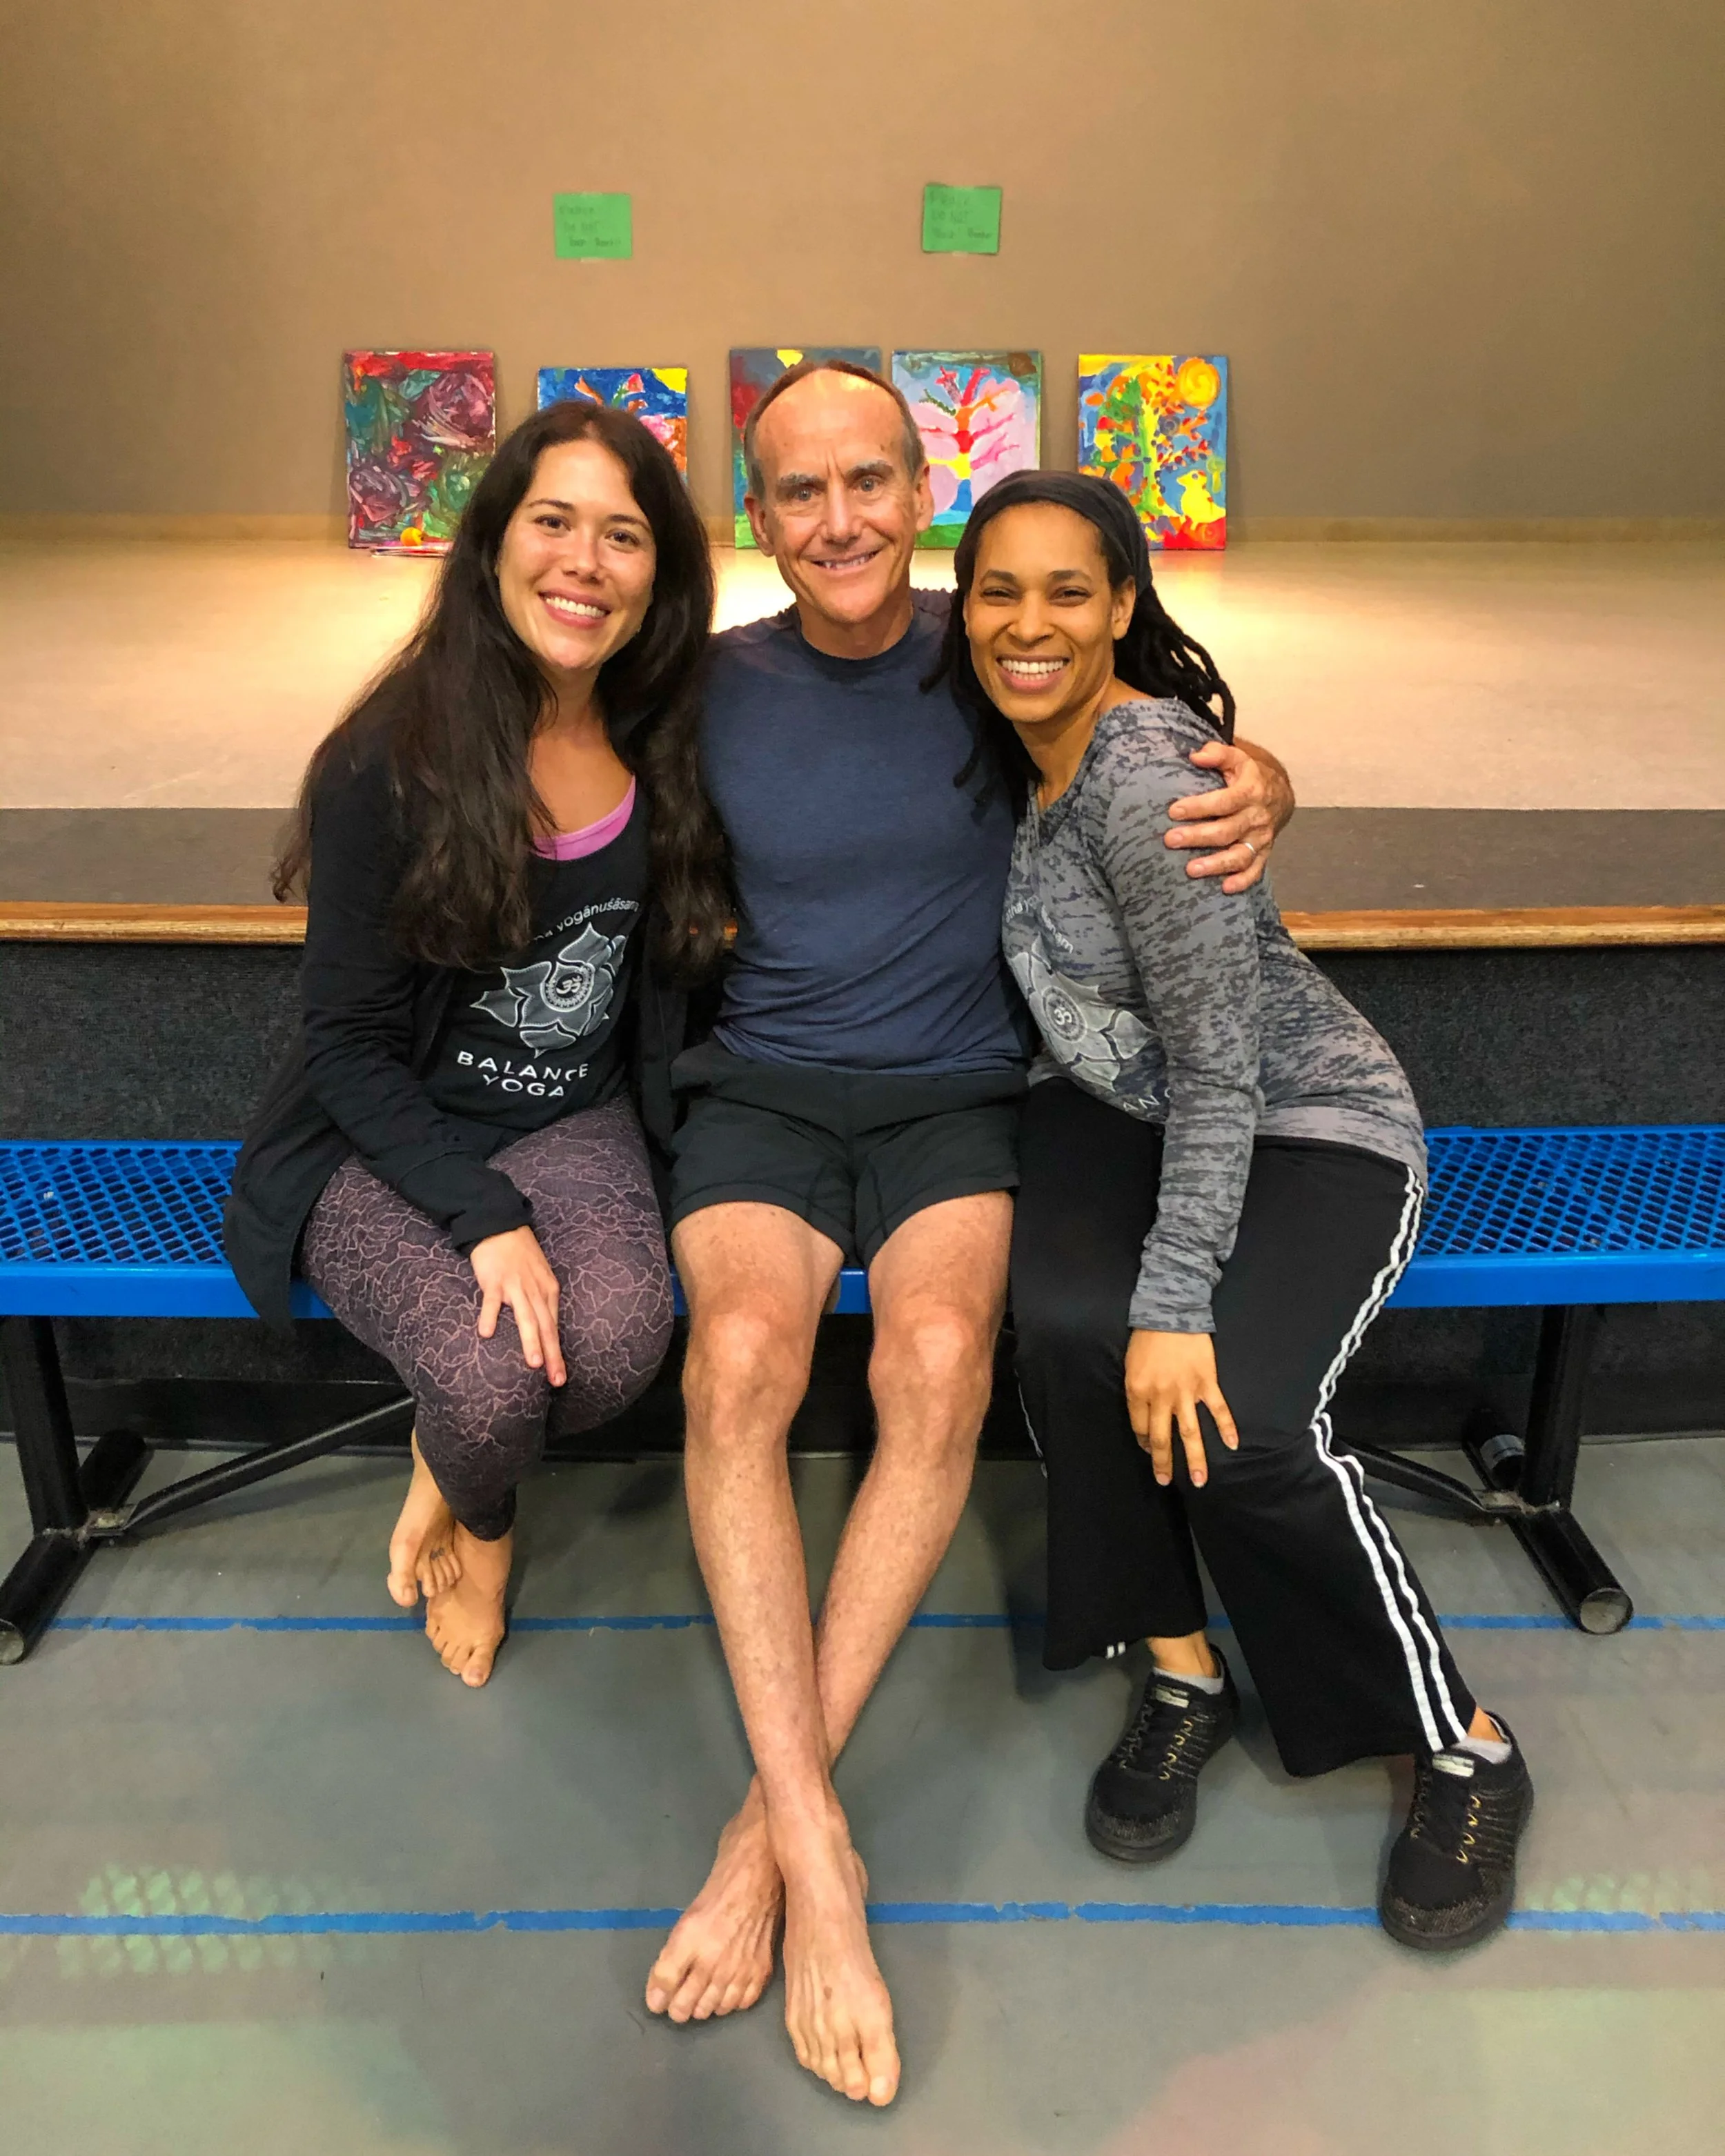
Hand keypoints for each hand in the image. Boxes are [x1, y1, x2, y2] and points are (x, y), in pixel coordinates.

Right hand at [469, 1225, 566, 1385]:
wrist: (501, 1226)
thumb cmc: (521, 1254)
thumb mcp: (540, 1277)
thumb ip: (541, 1302)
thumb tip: (545, 1328)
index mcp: (548, 1291)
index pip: (554, 1327)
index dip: (557, 1353)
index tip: (560, 1376)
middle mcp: (535, 1291)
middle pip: (546, 1327)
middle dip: (551, 1354)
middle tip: (555, 1379)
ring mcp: (515, 1285)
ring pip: (525, 1317)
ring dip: (530, 1340)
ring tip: (533, 1364)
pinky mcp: (494, 1280)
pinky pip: (492, 1300)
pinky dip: (490, 1315)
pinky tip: (486, 1333)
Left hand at [1125, 1330, 1238, 1486]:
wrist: (1171, 1313)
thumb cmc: (1146, 1338)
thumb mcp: (1130, 1366)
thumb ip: (1137, 1392)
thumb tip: (1144, 1415)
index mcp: (1137, 1392)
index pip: (1140, 1428)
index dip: (1144, 1442)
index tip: (1148, 1449)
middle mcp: (1161, 1398)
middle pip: (1162, 1438)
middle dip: (1163, 1463)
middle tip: (1165, 1481)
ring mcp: (1186, 1392)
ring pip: (1191, 1433)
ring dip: (1195, 1459)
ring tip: (1199, 1480)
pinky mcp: (1206, 1383)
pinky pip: (1218, 1410)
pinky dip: (1227, 1427)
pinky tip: (1233, 1445)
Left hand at [1165, 736, 1293, 892]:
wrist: (1280, 795)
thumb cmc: (1248, 777)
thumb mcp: (1237, 758)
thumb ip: (1217, 754)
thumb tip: (1195, 755)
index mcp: (1250, 791)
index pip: (1224, 801)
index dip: (1199, 807)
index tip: (1174, 811)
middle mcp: (1257, 817)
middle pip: (1226, 830)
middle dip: (1197, 837)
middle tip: (1170, 840)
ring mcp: (1261, 838)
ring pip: (1239, 855)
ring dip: (1216, 864)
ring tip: (1190, 870)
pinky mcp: (1263, 853)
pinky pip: (1255, 870)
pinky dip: (1242, 881)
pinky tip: (1224, 888)